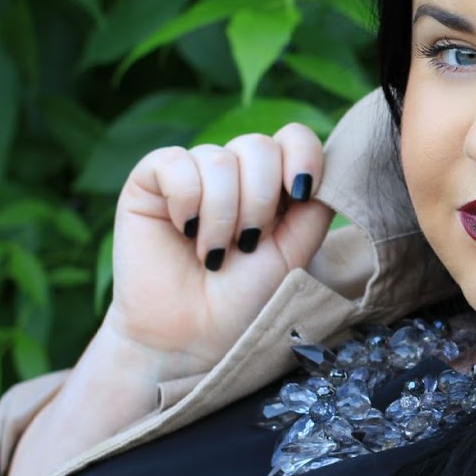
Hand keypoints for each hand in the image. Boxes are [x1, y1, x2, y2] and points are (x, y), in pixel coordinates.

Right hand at [97, 125, 333, 382]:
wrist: (191, 338)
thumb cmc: (243, 300)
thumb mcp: (294, 253)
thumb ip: (313, 208)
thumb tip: (326, 163)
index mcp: (272, 184)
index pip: (293, 138)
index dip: (302, 156)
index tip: (301, 193)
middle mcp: (233, 171)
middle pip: (259, 146)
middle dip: (259, 200)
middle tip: (246, 245)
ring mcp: (192, 173)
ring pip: (218, 158)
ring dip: (222, 213)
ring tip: (212, 253)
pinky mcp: (150, 181)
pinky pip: (175, 162)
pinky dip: (186, 199)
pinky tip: (184, 230)